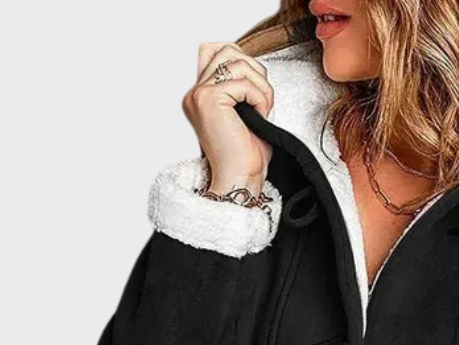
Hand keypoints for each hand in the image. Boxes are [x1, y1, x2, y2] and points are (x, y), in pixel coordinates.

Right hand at [182, 43, 274, 196]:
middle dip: (255, 71)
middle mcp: (195, 93)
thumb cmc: (245, 155)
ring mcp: (199, 95)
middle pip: (228, 51)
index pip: (216, 50)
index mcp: (200, 95)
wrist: (240, 180)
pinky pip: (243, 83)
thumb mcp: (245, 112)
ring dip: (261, 86)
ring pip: (238, 63)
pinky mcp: (209, 100)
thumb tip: (251, 63)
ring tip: (263, 109)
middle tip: (262, 100)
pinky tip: (260, 115)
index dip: (242, 61)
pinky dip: (260, 97)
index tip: (255, 90)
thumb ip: (241, 85)